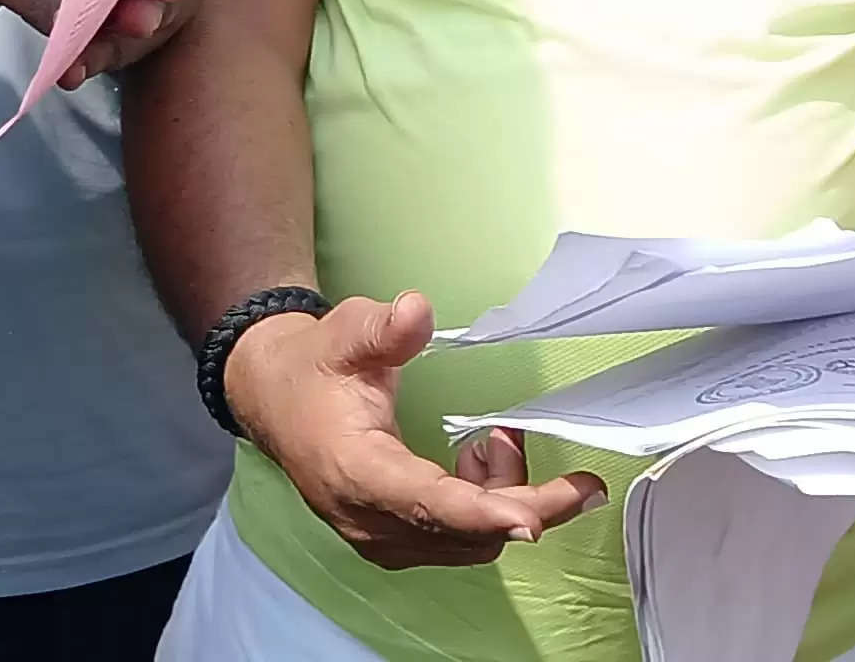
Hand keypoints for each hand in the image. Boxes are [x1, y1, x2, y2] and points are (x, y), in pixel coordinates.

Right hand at [224, 291, 605, 568]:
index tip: (534, 518)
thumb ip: (384, 328)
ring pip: (469, 543)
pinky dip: (485, 509)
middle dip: (524, 504)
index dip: (485, 513)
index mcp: (356, 472)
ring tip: (498, 440)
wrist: (276, 399)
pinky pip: (457, 541)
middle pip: (464, 535)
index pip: (428, 504)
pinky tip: (478, 461)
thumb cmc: (314, 366)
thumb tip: (418, 311)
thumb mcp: (345, 333)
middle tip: (578, 480)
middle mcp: (369, 520)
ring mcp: (381, 538)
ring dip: (505, 500)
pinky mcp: (393, 539)